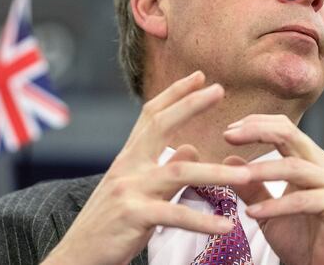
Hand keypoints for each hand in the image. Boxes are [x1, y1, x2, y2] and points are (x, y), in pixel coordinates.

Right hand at [43, 71, 251, 264]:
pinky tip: (226, 225)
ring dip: (216, 173)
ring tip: (247, 176)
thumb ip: (164, 168)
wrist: (77, 254)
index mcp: (129, 158)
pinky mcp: (133, 217)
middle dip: (191, 105)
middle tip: (220, 90)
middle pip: (161, 126)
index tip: (200, 76)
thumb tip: (191, 148)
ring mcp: (129, 190)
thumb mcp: (135, 190)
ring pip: (178, 173)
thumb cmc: (109, 223)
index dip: (175, 93)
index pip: (151, 115)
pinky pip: (175, 216)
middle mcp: (128, 167)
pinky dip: (202, 221)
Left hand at [223, 115, 323, 264]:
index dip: (255, 124)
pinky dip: (274, 206)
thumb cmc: (304, 241)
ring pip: (293, 166)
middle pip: (290, 134)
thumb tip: (228, 160)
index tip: (228, 132)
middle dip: (256, 131)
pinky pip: (302, 200)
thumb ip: (252, 187)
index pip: (284, 129)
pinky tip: (251, 213)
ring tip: (234, 176)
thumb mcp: (269, 211)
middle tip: (228, 135)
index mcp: (311, 161)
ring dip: (260, 170)